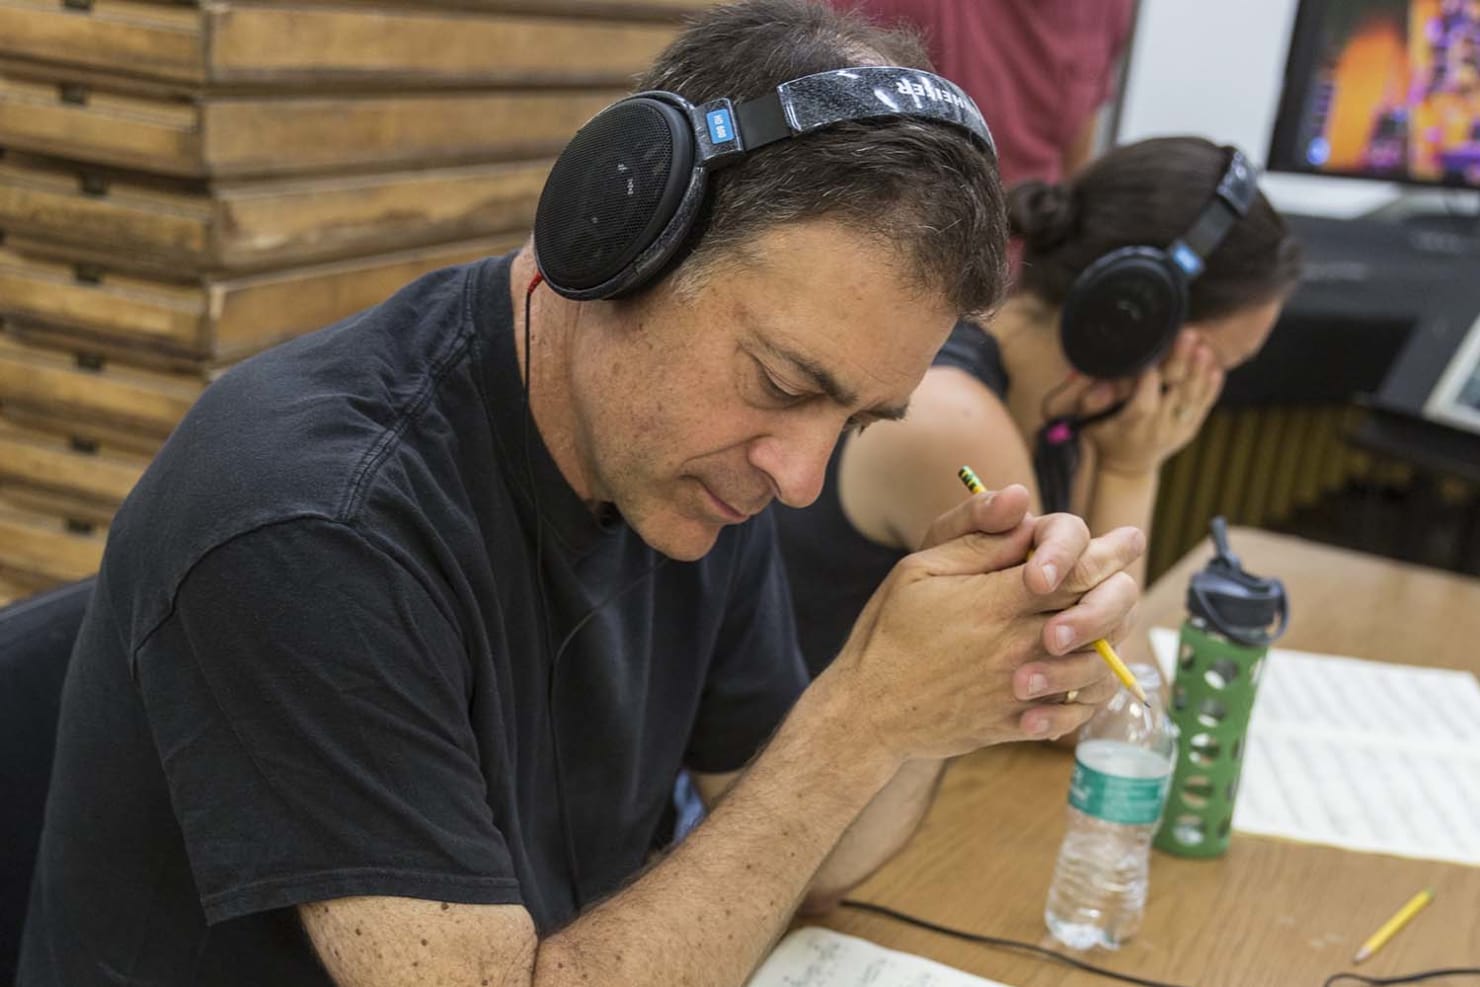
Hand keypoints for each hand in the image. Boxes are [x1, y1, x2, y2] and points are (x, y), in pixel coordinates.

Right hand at [825, 496, 1143, 761]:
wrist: (869, 710)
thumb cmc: (889, 631)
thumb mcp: (921, 570)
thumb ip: (979, 540)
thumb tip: (1025, 504)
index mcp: (998, 601)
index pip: (1077, 569)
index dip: (1110, 551)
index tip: (1129, 537)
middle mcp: (1020, 645)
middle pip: (1099, 612)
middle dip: (1120, 587)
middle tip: (1127, 576)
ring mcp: (1023, 689)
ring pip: (1097, 664)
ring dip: (1111, 640)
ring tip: (1111, 624)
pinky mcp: (1018, 723)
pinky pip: (1074, 712)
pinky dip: (1089, 695)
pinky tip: (1082, 678)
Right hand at [1078, 331, 1223, 475]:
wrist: (1128, 468)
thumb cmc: (1105, 438)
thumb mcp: (1089, 423)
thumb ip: (1090, 402)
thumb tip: (1094, 382)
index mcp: (1133, 425)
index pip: (1144, 401)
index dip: (1149, 377)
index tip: (1153, 350)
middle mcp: (1158, 428)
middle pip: (1174, 392)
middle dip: (1181, 362)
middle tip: (1188, 335)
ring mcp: (1177, 429)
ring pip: (1192, 397)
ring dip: (1200, 371)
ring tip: (1203, 348)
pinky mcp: (1190, 428)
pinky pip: (1204, 406)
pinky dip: (1211, 387)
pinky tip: (1216, 368)